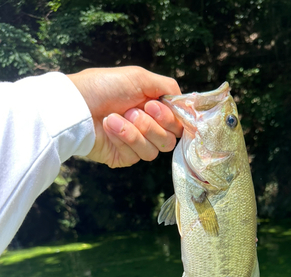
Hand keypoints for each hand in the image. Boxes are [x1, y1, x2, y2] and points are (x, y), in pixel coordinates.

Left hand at [68, 66, 182, 167]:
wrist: (77, 106)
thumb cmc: (104, 87)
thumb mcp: (140, 77)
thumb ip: (168, 87)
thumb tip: (186, 102)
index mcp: (153, 108)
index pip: (177, 123)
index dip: (171, 118)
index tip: (154, 106)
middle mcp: (147, 127)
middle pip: (170, 139)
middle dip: (153, 124)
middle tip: (133, 110)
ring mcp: (136, 144)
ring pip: (156, 149)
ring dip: (136, 131)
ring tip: (115, 117)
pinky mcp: (124, 157)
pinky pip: (138, 155)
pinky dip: (124, 138)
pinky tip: (109, 127)